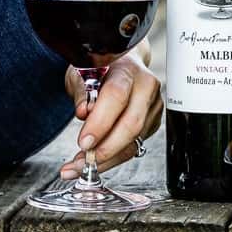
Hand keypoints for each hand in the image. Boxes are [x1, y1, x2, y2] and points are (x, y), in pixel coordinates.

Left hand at [60, 50, 162, 178]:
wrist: (121, 65)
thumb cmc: (100, 68)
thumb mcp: (81, 72)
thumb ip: (82, 91)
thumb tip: (84, 112)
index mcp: (127, 69)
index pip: (117, 97)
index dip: (100, 123)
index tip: (83, 142)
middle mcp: (146, 87)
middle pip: (131, 125)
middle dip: (105, 149)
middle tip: (81, 162)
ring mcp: (153, 107)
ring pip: (133, 142)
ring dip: (105, 160)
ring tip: (79, 167)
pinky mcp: (152, 123)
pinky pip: (133, 147)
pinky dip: (111, 159)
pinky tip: (93, 163)